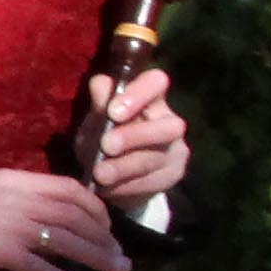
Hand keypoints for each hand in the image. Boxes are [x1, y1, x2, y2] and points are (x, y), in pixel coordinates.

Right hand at [0, 167, 127, 270]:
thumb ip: (18, 199)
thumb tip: (46, 216)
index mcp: (18, 181)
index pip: (70, 190)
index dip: (95, 208)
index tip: (105, 226)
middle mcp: (20, 199)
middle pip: (75, 216)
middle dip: (103, 236)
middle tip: (119, 254)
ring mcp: (10, 225)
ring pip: (66, 239)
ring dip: (95, 256)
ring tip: (114, 270)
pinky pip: (40, 266)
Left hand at [88, 66, 188, 211]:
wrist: (113, 177)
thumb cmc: (103, 137)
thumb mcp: (95, 121)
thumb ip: (99, 104)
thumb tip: (100, 83)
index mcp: (150, 99)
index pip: (156, 82)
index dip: (139, 94)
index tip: (113, 111)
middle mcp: (169, 122)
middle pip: (168, 125)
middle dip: (135, 136)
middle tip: (107, 145)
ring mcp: (175, 150)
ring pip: (157, 157)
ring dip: (126, 166)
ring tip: (100, 174)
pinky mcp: (172, 176)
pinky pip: (152, 182)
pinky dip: (126, 185)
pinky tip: (109, 188)